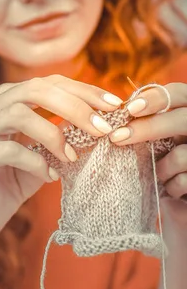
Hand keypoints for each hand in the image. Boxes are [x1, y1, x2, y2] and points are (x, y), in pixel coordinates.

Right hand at [0, 75, 123, 228]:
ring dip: (52, 134)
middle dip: (73, 107)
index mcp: (9, 97)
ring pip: (17, 114)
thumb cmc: (25, 173)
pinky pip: (8, 150)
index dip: (83, 90)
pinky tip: (50, 176)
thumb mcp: (52, 147)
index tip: (114, 104)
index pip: (49, 82)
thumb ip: (69, 128)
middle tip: (101, 128)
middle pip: (32, 90)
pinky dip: (35, 162)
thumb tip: (105, 115)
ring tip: (72, 157)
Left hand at [109, 82, 186, 228]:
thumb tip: (110, 110)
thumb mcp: (159, 135)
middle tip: (117, 137)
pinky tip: (169, 189)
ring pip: (182, 154)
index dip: (155, 98)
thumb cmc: (166, 159)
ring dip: (161, 168)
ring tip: (157, 175)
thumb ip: (144, 120)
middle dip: (148, 128)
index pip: (178, 93)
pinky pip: (184, 181)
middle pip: (182, 119)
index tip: (130, 108)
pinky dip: (171, 187)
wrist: (183, 195)